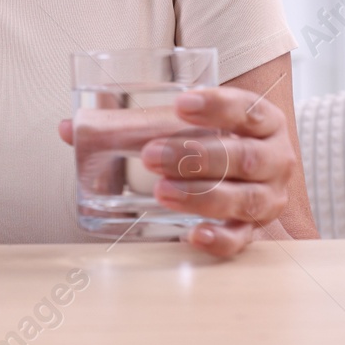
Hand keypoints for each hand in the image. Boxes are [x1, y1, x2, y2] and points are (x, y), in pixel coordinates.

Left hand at [58, 86, 295, 258]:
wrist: (248, 175)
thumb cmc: (211, 142)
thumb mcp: (185, 125)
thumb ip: (130, 123)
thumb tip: (69, 128)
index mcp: (262, 121)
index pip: (246, 108)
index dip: (217, 105)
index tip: (180, 104)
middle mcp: (274, 158)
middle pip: (244, 156)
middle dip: (196, 155)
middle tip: (151, 155)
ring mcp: (268, 197)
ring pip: (244, 199)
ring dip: (201, 195)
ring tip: (160, 191)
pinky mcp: (255, 230)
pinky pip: (241, 239)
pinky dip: (217, 238)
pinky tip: (190, 233)